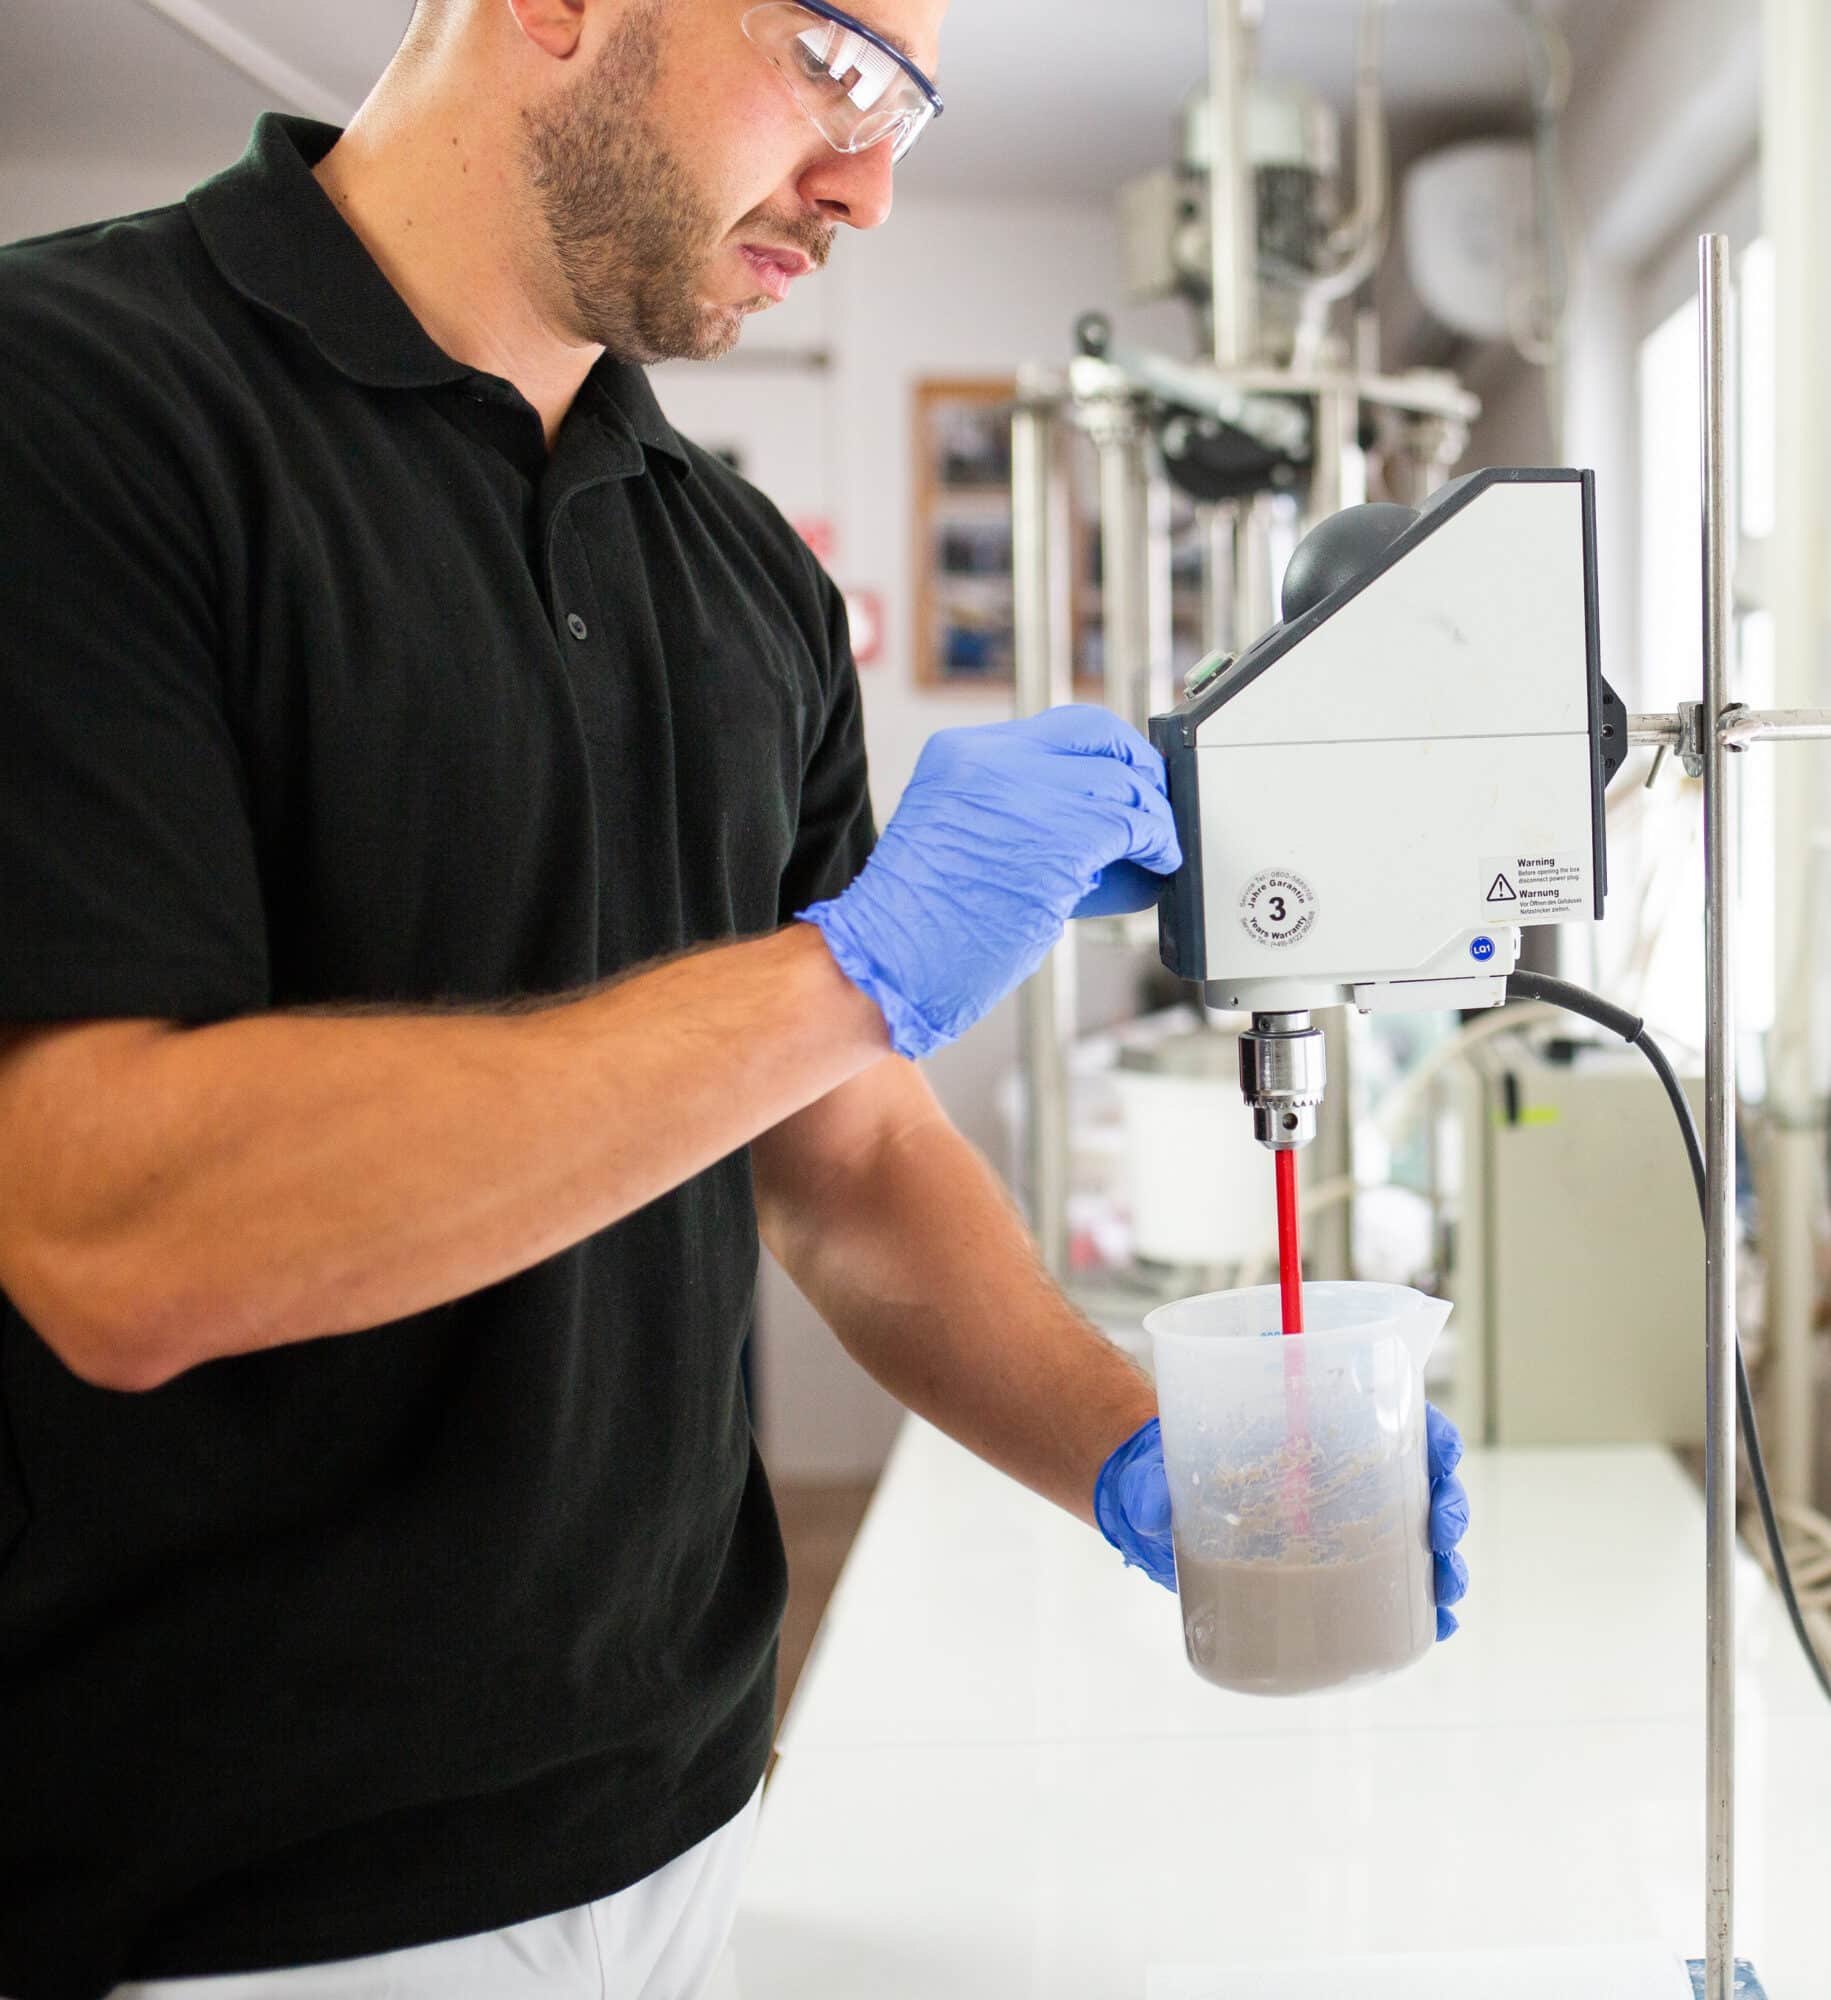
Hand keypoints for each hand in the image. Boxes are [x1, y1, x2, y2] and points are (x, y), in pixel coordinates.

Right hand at [797, 705, 1181, 1059]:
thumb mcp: (963, 836)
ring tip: (1163, 847)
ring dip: (1156, 818)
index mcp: (961, 753)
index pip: (1059, 728)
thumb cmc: (920, 923)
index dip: (1107, 752)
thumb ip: (1023, 812)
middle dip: (1141, 768)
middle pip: (1098, 734)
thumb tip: (1107, 817)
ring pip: (1124, 782)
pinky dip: (1159, 844)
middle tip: (1159, 804)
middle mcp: (991, 759)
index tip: (1130, 777)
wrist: (886, 960)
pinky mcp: (1059, 838)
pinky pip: (1134, 825)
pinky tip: (1160, 864)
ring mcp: (1026, 794)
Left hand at [1095, 1405, 1471, 1642]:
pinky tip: (1439, 1622)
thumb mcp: (1160, 1467)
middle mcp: (1340, 1468)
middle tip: (1445, 1538)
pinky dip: (1423, 1602)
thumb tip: (1151, 1507)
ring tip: (1448, 1593)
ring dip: (1445, 1560)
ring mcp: (1344, 1519)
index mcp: (1313, 1423)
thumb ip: (1152, 1483)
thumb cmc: (1169, 1468)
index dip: (1430, 1433)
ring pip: (1418, 1531)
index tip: (1442, 1459)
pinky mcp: (1335, 1566)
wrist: (1158, 1510)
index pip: (1392, 1412)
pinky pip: (1395, 1581)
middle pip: (1420, 1476)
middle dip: (1448, 1506)